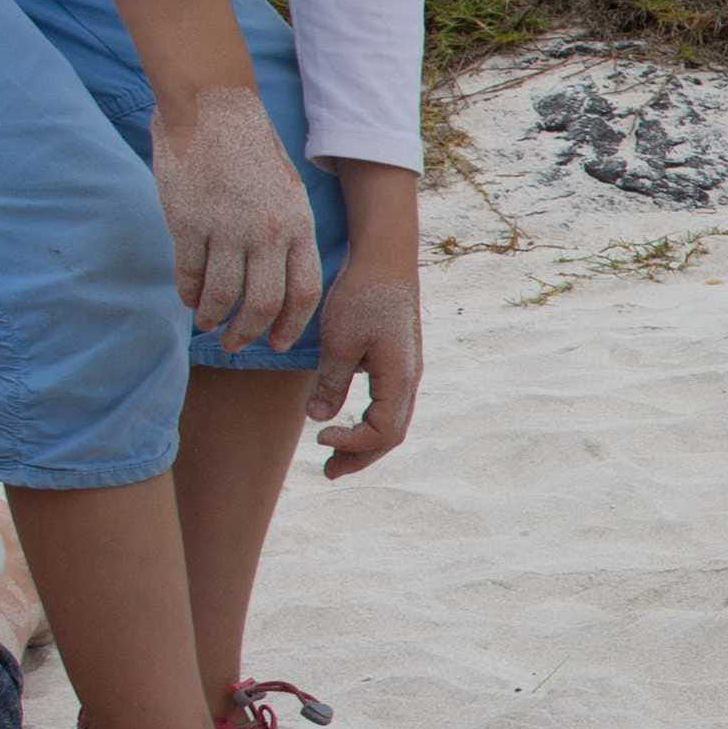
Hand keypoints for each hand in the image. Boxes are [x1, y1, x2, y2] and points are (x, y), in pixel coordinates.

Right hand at [153, 80, 320, 350]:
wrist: (214, 107)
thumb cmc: (252, 151)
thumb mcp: (289, 191)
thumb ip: (288, 234)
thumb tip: (282, 281)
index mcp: (298, 224)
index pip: (304, 293)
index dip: (290, 326)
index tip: (277, 343)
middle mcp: (267, 231)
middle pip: (262, 304)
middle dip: (248, 333)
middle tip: (235, 343)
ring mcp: (226, 227)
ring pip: (222, 294)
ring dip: (212, 316)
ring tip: (206, 323)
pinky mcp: (187, 221)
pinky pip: (188, 272)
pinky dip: (187, 292)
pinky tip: (187, 298)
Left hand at [306, 187, 424, 475]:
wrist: (385, 257)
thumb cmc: (363, 294)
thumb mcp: (340, 339)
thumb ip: (331, 382)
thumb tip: (318, 419)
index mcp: (401, 378)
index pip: (383, 432)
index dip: (352, 444)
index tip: (318, 437)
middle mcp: (410, 379)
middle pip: (392, 435)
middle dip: (360, 456)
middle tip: (327, 471)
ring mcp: (407, 370)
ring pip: (392, 421)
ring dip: (364, 442)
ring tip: (334, 453)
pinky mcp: (398, 360)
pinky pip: (388, 404)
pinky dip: (368, 422)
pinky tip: (346, 419)